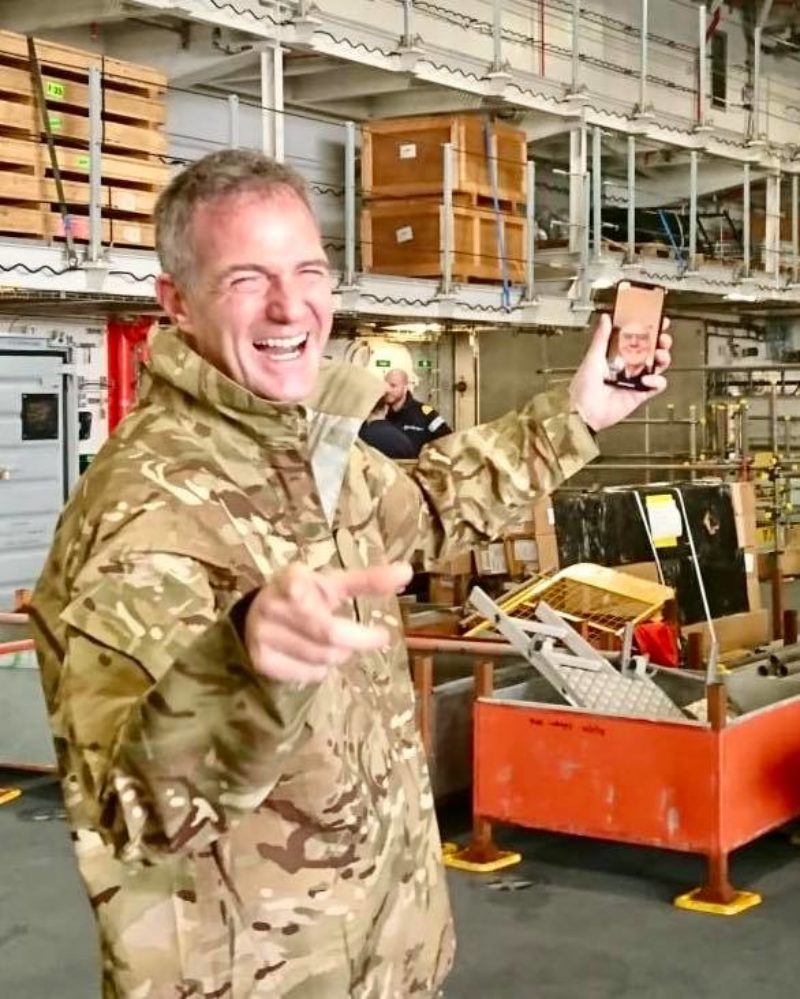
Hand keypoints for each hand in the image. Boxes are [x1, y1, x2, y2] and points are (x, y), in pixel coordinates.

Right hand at [244, 561, 411, 683]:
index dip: (297, 587)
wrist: (259, 618)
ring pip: (322, 657)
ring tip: (339, 645)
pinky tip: (315, 657)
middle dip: (360, 639)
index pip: (295, 583)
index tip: (300, 587)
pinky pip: (308, 674)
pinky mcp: (261, 661)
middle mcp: (272, 604)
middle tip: (380, 638)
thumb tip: (407, 572)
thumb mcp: (334, 585)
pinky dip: (321, 670)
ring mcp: (263, 634)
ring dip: (341, 655)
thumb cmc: (307, 598)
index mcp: (290, 578)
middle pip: (327, 632)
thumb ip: (368, 580)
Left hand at [569, 313, 671, 432]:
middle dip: (659, 342)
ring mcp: (633, 380)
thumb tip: (605, 319)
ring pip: (656, 365)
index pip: (635, 337)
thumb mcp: (592, 358)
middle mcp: (626, 366)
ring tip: (659, 355)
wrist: (584, 413)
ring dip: (662, 358)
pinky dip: (656, 381)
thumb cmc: (582, 388)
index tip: (655, 319)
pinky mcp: (639, 394)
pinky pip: (655, 386)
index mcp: (615, 355)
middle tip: (662, 338)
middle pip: (649, 350)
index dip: (646, 328)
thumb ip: (601, 339)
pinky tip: (647, 379)